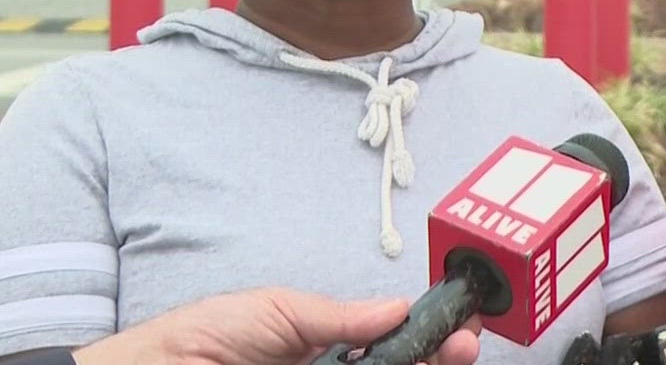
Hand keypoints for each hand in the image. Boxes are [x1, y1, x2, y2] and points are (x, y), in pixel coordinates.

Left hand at [70, 287, 480, 364]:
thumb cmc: (203, 338)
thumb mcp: (280, 312)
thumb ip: (340, 317)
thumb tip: (396, 307)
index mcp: (324, 349)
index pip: (388, 345)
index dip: (427, 338)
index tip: (457, 330)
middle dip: (436, 356)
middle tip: (462, 347)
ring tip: (443, 358)